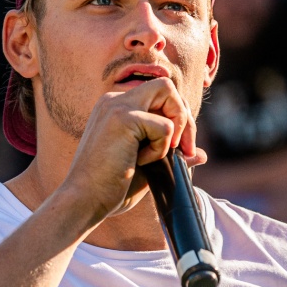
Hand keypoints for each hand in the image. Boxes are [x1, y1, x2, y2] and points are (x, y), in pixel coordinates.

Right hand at [60, 78, 203, 229]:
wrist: (84, 201)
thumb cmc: (110, 189)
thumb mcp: (149, 169)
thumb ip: (172, 156)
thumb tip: (202, 154)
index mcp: (116, 108)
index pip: (160, 95)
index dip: (178, 117)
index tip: (182, 149)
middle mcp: (114, 100)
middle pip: (166, 85)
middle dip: (184, 115)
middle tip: (185, 148)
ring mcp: (117, 106)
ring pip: (168, 91)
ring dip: (176, 126)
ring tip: (158, 154)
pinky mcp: (122, 118)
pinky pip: (165, 125)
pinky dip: (161, 148)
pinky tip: (140, 162)